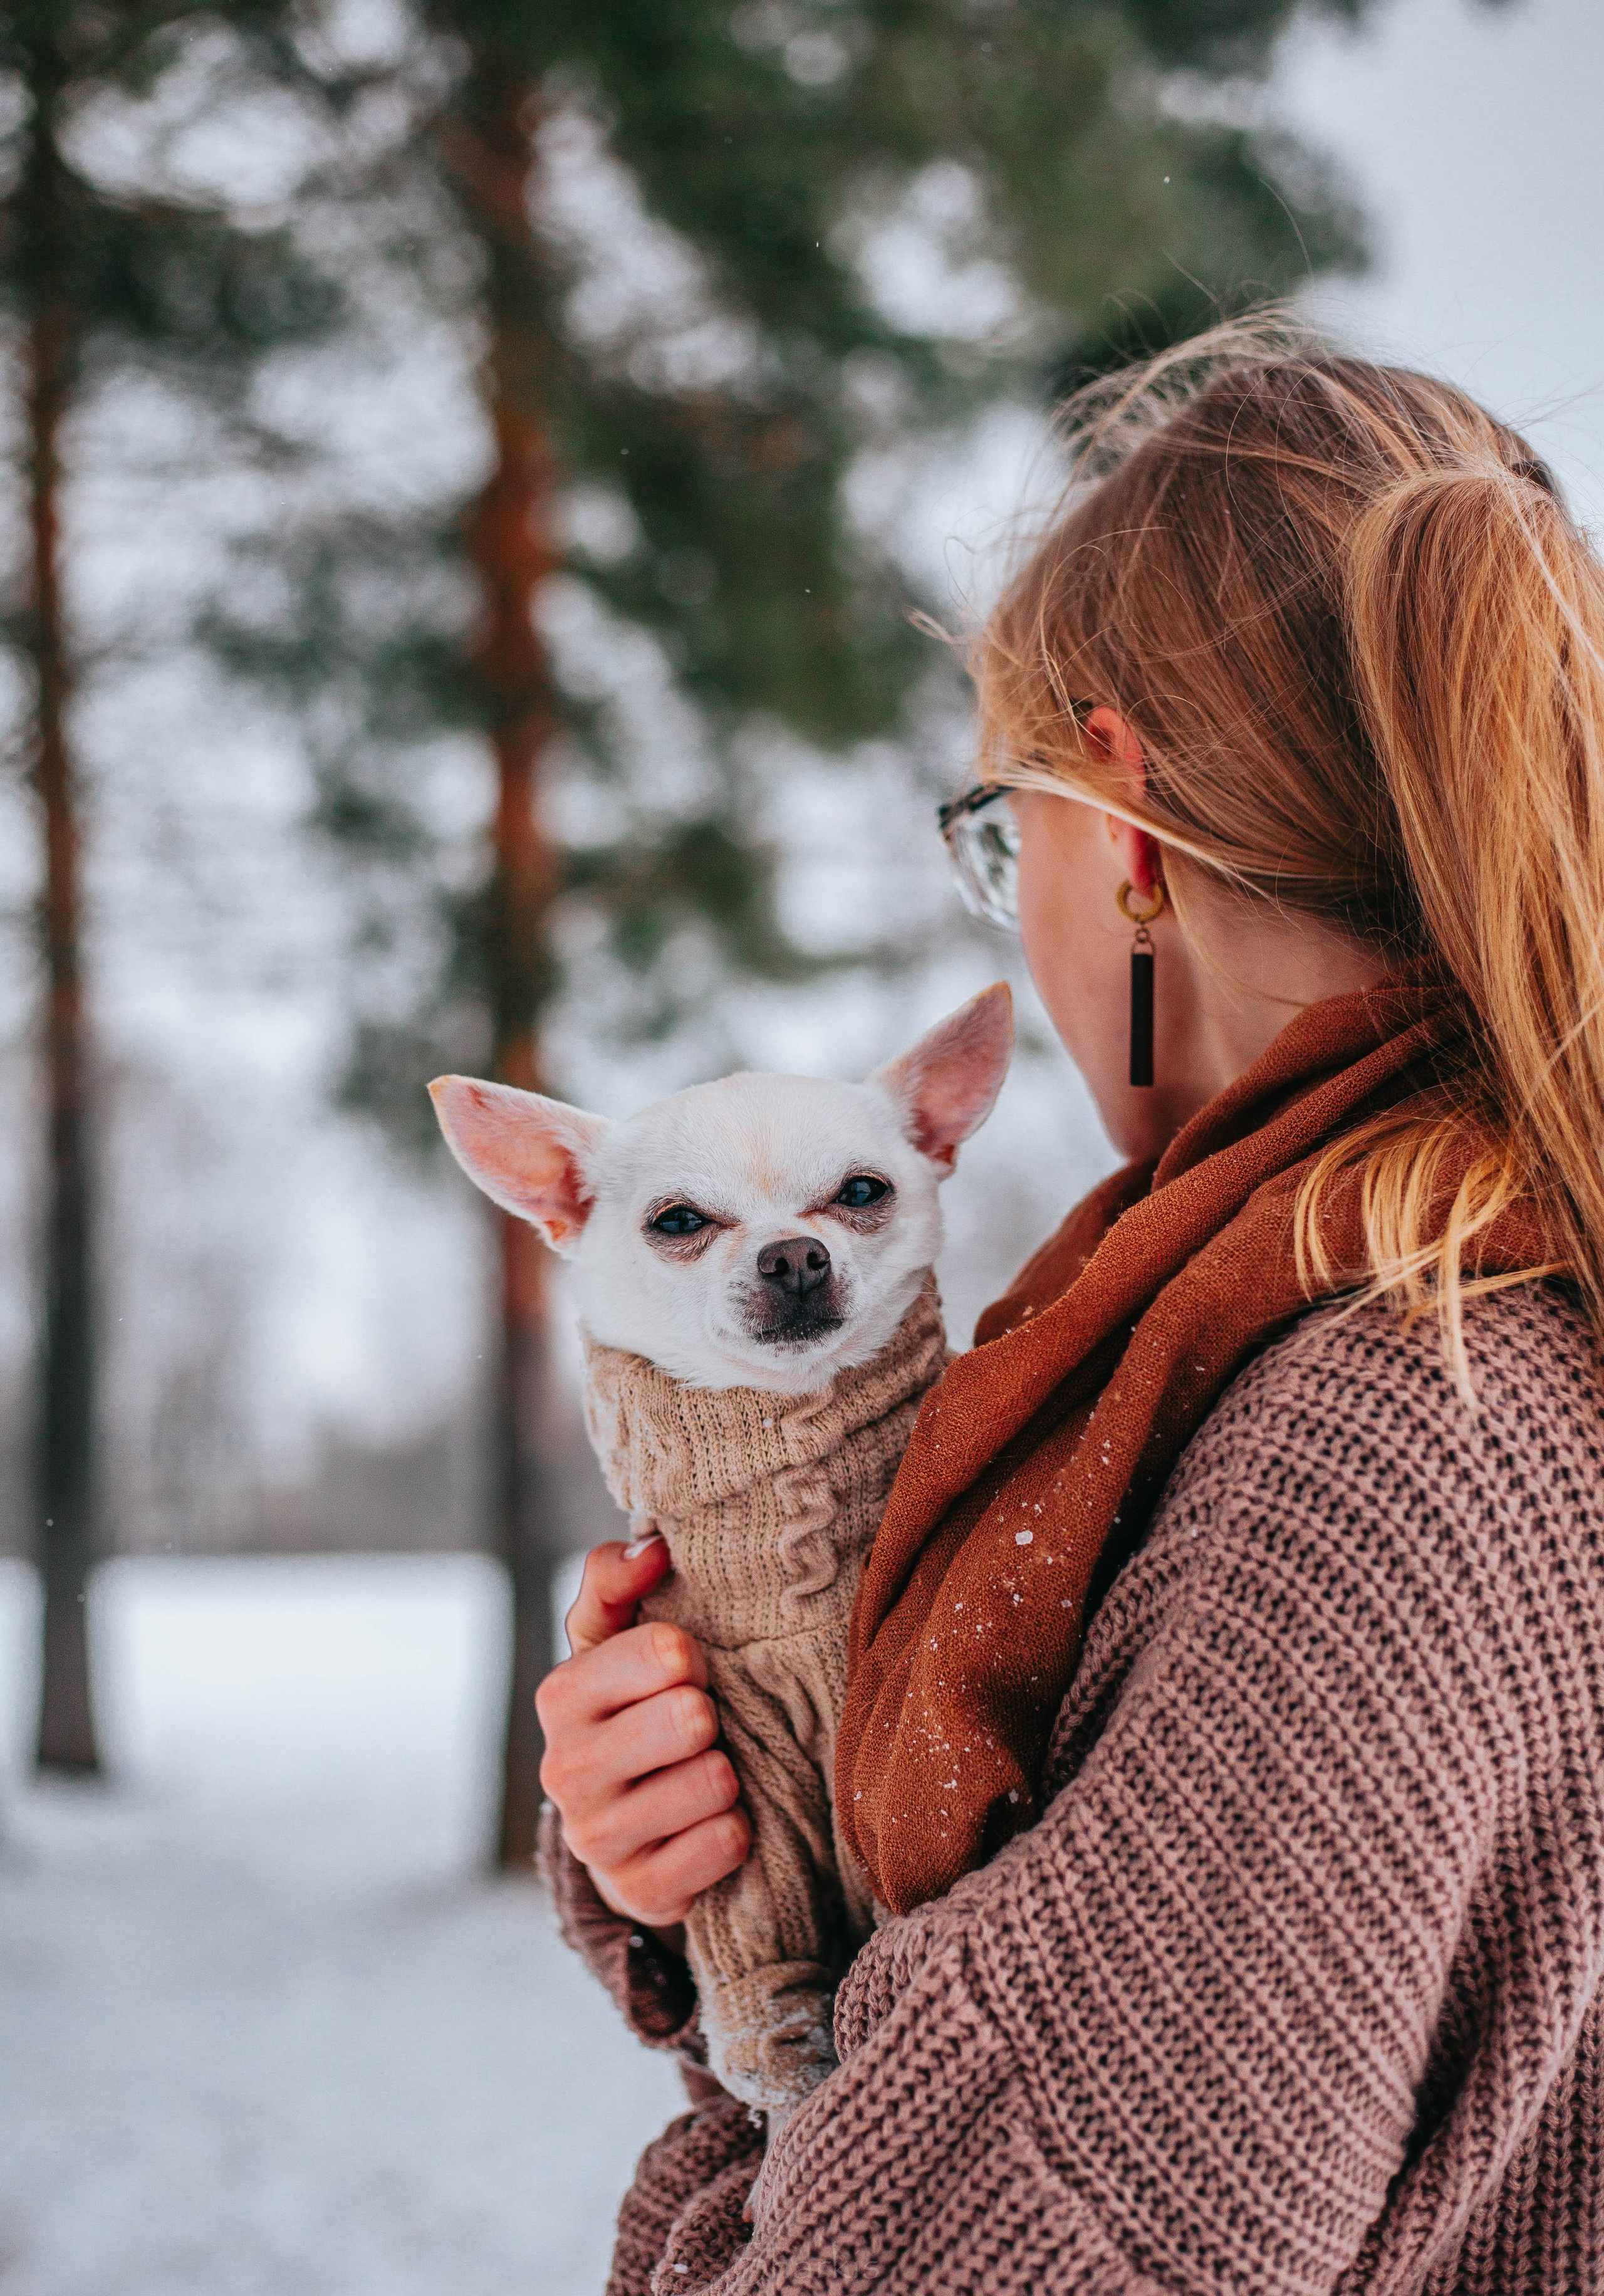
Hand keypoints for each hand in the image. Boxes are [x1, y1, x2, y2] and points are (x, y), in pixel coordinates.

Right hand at [536, 1536, 750, 1952]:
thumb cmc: (637, 1704)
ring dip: (729, 1774)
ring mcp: (597, 1839)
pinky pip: (724, 1845)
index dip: (694, 1656)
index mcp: (560, 1695)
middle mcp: (564, 1769)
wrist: (633, 1821)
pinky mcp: (639, 1892)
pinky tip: (712, 1822)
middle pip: (690, 1719)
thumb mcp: (619, 1635)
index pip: (664, 1653)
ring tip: (708, 1770)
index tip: (688, 1668)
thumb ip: (618, 1577)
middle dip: (713, 1716)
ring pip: (713, 1783)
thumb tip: (653, 1545)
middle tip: (701, 1724)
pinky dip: (734, 1831)